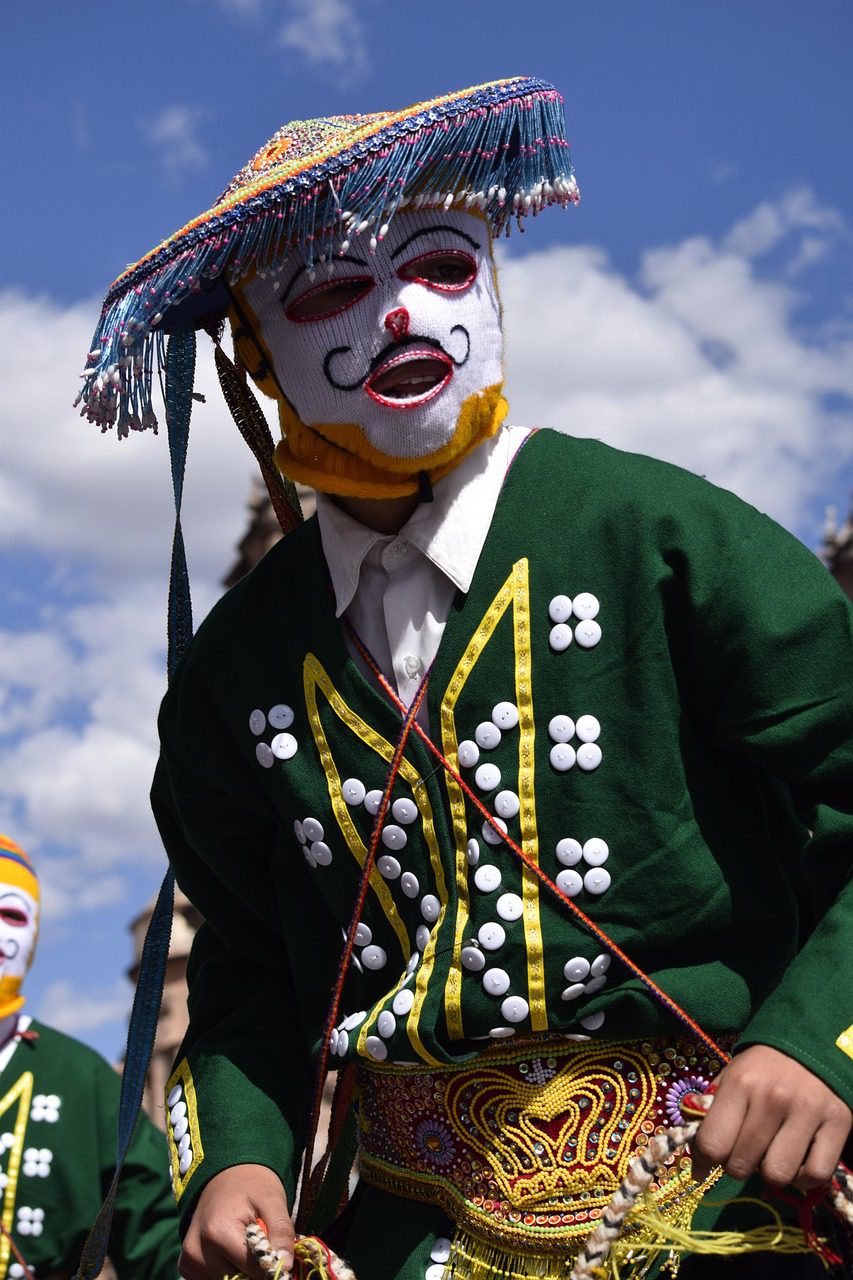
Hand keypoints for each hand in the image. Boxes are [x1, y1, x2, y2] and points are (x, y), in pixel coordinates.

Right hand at [178, 1164, 294, 1279]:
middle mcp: (196, 1250)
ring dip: (241, 1271)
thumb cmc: (251, 1185)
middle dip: (254, 1270)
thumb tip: (285, 1266)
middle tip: (262, 1244)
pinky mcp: (187, 1265)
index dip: (271, 1265)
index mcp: (217, 1232)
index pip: (253, 1271)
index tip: (279, 1253)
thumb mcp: (273, 1200)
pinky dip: (227, 1271)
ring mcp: (189, 1260)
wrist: (225, 1174)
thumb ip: (281, 1232)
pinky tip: (232, 1251)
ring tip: (246, 1244)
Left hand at [690, 1044, 851, 1189]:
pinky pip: (815, 1175)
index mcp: (741, 1083)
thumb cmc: (763, 1067)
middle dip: (737, 1165)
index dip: (706, 1159)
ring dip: (770, 1172)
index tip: (710, 1159)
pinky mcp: (838, 1124)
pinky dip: (803, 1178)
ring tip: (771, 1154)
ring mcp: (808, 1112)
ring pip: (777, 1175)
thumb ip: (711, 1114)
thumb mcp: (731, 1077)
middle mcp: (773, 1097)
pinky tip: (797, 1160)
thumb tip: (696, 1163)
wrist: (811, 1045)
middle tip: (744, 1151)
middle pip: (742, 1165)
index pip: (712, 1144)